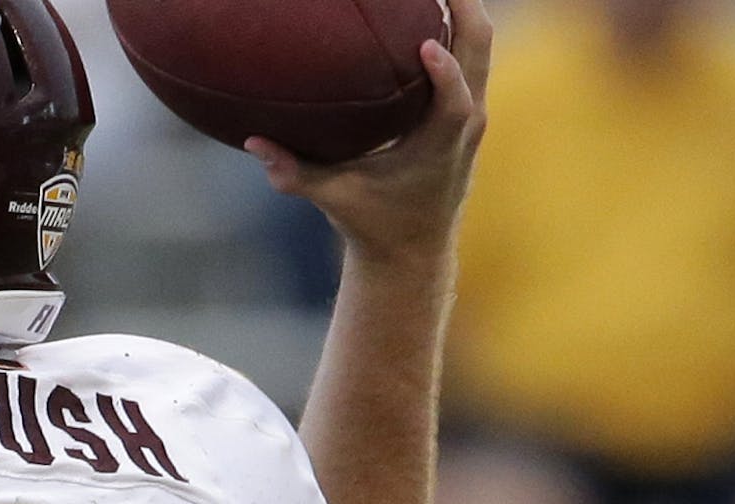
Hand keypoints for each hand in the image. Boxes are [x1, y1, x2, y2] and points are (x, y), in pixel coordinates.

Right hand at [244, 0, 493, 263]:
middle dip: (464, 6)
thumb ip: (294, 173)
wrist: (415, 249)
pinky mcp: (466, 107)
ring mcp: (473, 111)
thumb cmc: (373, 224)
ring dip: (462, 7)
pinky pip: (469, 52)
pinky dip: (454, 23)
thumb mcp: (332, 200)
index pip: (455, 102)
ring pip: (481, 43)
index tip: (426, 42)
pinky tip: (424, 2)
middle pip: (481, 50)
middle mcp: (466, 124)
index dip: (446, 71)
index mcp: (440, 145)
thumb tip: (254, 143)